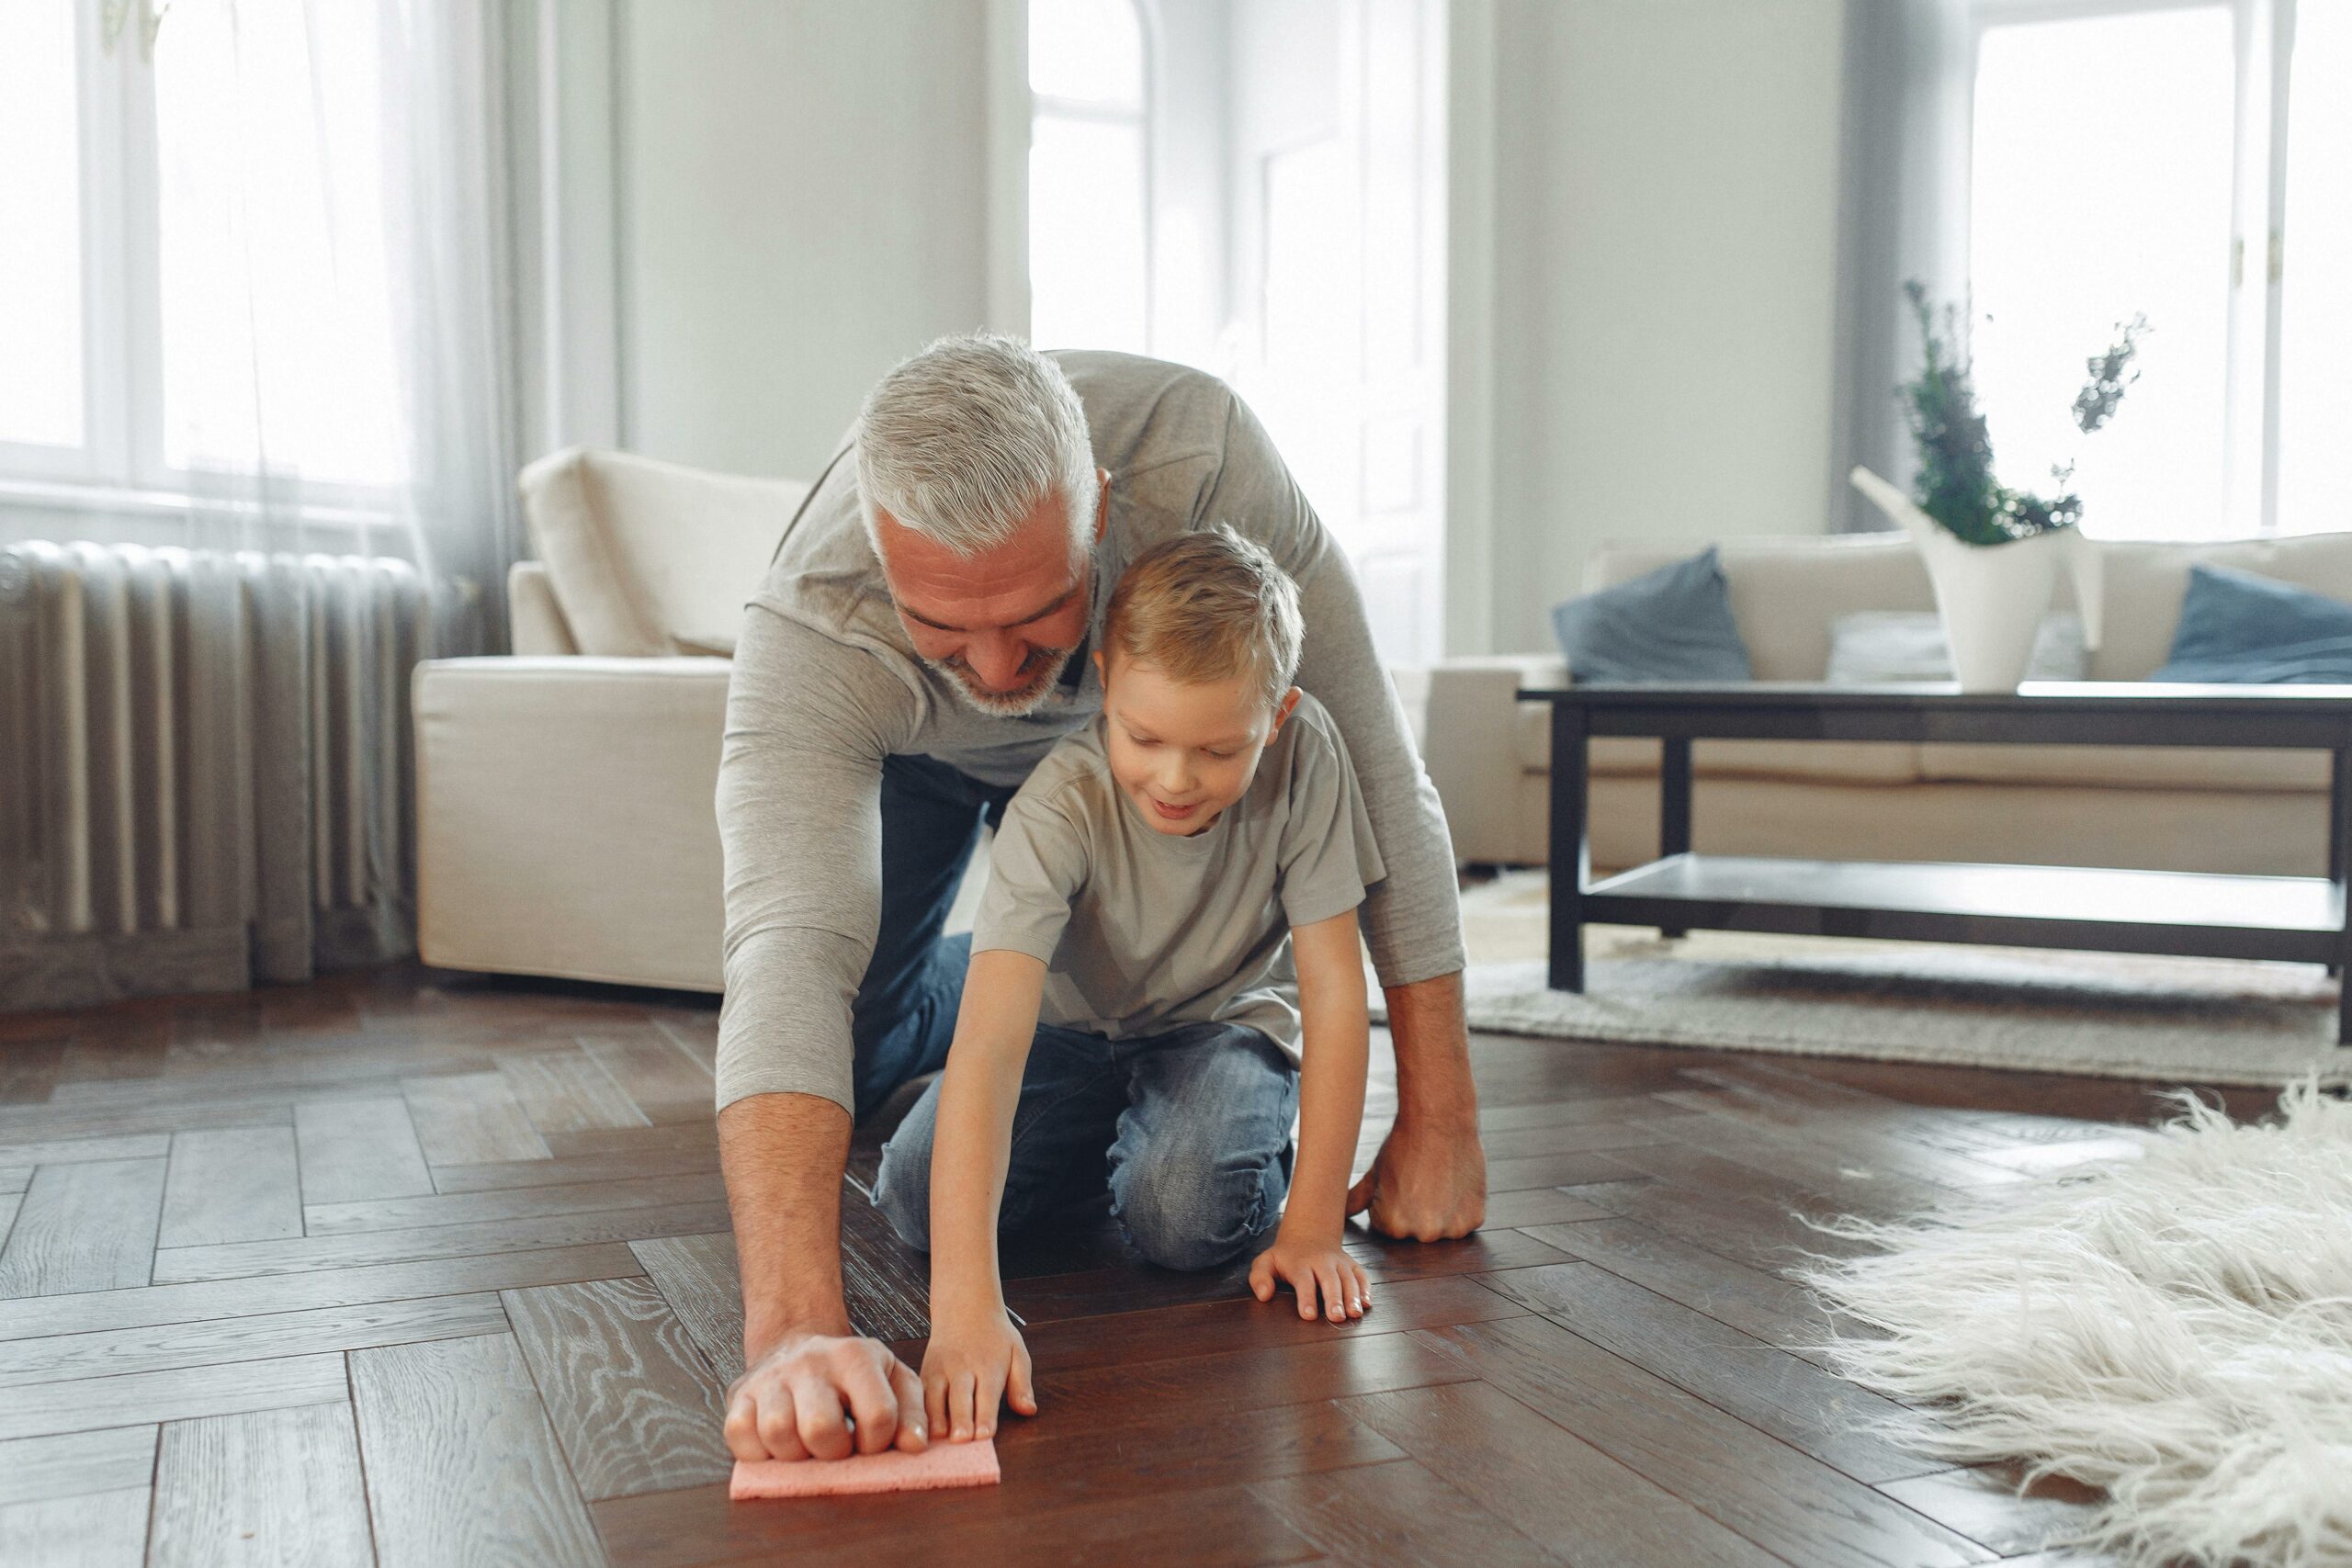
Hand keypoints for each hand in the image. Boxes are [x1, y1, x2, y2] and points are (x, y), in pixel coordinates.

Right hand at [723, 1328, 926, 1461]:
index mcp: (855, 1356)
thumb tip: (915, 1445)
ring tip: (806, 1446)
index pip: (878, 1416)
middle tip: (835, 1447)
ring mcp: (771, 1377)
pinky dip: (757, 1451)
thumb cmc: (851, 1374)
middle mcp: (810, 1361)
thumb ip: (911, 1411)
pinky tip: (776, 1445)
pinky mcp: (739, 1394)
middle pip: (821, 1428)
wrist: (798, 1345)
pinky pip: (739, 1435)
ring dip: (794, 1455)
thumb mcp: (892, 1378)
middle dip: (832, 1452)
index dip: (877, 1444)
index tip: (868, 1442)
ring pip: (778, 1433)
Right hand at [921, 1306, 1035, 1442]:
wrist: (965, 1307)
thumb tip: (1028, 1410)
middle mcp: (962, 1368)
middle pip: (960, 1397)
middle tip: (961, 1440)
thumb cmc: (994, 1336)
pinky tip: (917, 1428)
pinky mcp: (923, 1373)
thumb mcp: (1017, 1353)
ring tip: (936, 1438)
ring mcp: (940, 1370)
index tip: (984, 1435)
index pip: (987, 1394)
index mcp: (988, 1366)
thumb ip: (1022, 1385)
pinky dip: (917, 1410)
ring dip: (935, 1417)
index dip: (985, 1416)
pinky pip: (919, 1393)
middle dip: (960, 1419)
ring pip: (934, 1396)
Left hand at [1250, 1229, 1370, 1322]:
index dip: (1306, 1298)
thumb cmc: (1285, 1257)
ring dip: (1353, 1296)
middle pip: (1329, 1280)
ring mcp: (1339, 1262)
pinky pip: (1361, 1275)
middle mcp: (1322, 1262)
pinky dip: (1366, 1288)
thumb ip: (1260, 1278)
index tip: (1308, 1315)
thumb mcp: (1266, 1263)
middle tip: (1337, 1317)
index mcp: (1300, 1263)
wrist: (1308, 1234)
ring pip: (1348, 1278)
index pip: (1304, 1281)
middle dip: (1334, 1298)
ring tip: (1355, 1314)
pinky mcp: (1352, 1265)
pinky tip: (1367, 1304)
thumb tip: (1263, 1296)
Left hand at [1346, 1117, 1486, 1241]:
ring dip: (1440, 1213)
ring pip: (1442, 1229)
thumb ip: (1356, 1200)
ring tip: (1437, 1181)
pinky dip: (1462, 1207)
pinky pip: (1465, 1222)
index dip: (1393, 1204)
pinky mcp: (1475, 1219)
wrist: (1439, 1120)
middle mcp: (1422, 1233)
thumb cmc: (1403, 1145)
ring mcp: (1452, 1229)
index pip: (1389, 1227)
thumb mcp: (1374, 1174)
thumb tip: (1338, 1214)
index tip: (1401, 1183)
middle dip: (1416, 1212)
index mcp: (1392, 1226)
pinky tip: (1454, 1183)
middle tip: (1420, 1181)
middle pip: (1416, 1231)